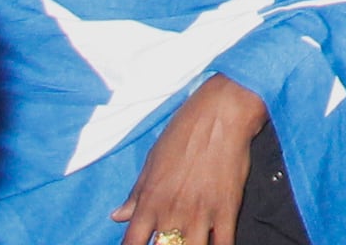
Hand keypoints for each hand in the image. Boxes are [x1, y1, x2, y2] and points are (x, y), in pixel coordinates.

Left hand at [108, 74, 264, 244]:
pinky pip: (223, 244)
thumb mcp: (153, 161)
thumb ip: (136, 194)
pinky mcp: (227, 210)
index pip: (131, 243)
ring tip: (188, 242)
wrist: (221, 113)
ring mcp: (200, 214)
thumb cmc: (183, 132)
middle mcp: (171, 212)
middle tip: (168, 241)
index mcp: (149, 201)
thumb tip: (118, 215)